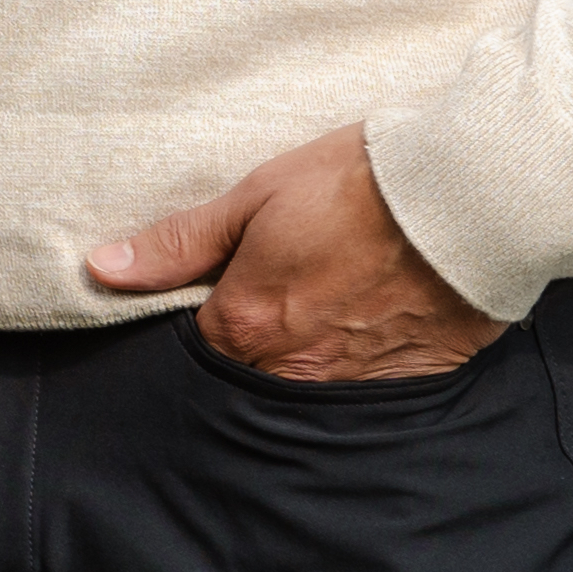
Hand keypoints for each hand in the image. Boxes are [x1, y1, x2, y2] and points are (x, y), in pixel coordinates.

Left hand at [87, 120, 503, 379]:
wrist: (470, 197)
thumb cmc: (357, 186)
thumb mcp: (256, 197)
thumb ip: (181, 243)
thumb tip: (103, 269)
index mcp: (246, 325)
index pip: (196, 345)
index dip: (201, 316)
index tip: (215, 289)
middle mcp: (295, 368)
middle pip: (250, 371)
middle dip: (252, 341)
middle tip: (280, 290)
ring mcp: (355, 380)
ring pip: (307, 383)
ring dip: (306, 354)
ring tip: (326, 303)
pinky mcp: (411, 378)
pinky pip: (367, 386)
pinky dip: (361, 360)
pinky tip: (370, 322)